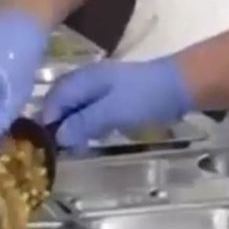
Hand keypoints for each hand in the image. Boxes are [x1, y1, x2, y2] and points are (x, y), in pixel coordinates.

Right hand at [41, 58, 193, 148]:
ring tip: (76, 146)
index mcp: (83, 80)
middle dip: (58, 123)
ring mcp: (101, 85)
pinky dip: (88, 122)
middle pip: (61, 101)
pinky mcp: (115, 94)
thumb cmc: (145, 98)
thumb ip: (84, 122)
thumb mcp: (112, 112)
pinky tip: (94, 135)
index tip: (48, 144)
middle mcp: (87, 79)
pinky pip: (91, 107)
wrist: (181, 85)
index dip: (47, 121)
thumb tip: (59, 137)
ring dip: (73, 124)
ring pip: (76, 105)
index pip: (53, 99)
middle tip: (62, 148)